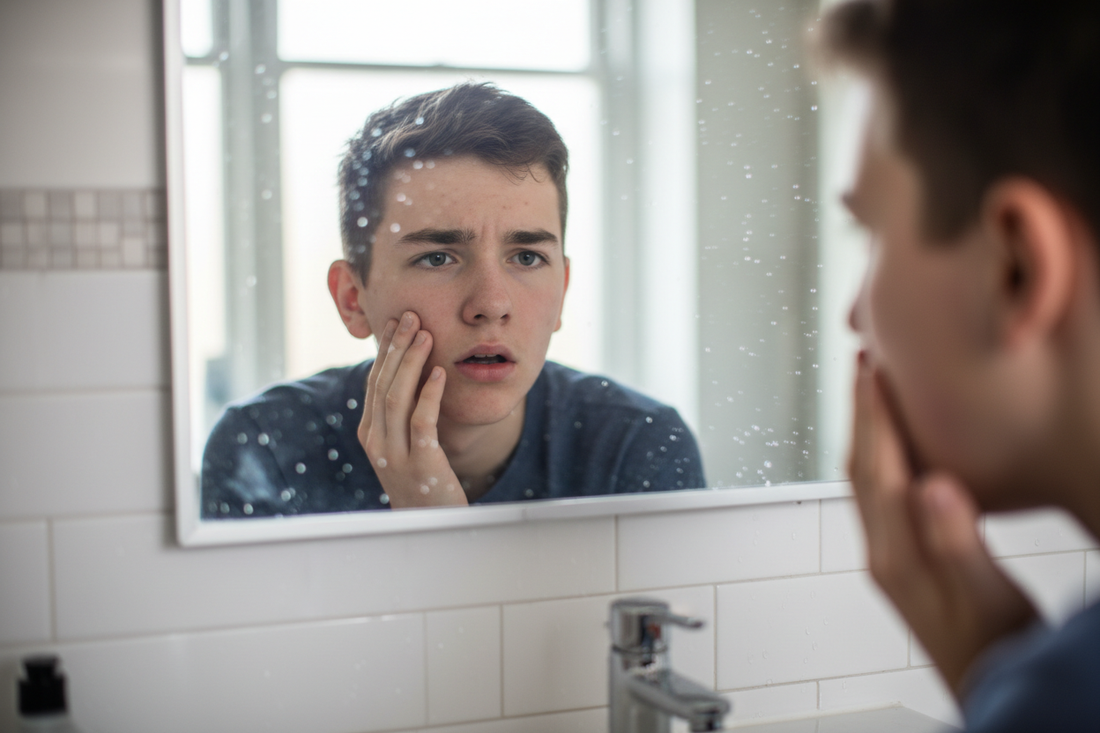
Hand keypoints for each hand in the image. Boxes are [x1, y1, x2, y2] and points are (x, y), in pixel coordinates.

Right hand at [359, 311, 466, 508]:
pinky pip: (422, 422)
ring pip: (397, 398)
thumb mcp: (405, 448)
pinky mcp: (421, 465)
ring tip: (425, 334)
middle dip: (397, 347)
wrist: (431, 529)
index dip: (386, 351)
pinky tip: (440, 373)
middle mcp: (376, 443)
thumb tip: (413, 374)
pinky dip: (430, 394)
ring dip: (412, 362)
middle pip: (383, 384)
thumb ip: (402, 417)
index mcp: (370, 434)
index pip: (374, 383)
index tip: (397, 322)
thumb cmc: (423, 483)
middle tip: (411, 316)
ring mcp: (395, 455)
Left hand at [848, 353, 1036, 698]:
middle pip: (860, 467)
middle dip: (860, 412)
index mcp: (898, 554)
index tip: (871, 365)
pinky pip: (880, 498)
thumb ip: (956, 541)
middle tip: (864, 362)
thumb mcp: (986, 596)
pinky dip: (883, 461)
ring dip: (867, 433)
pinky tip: (900, 454)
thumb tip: (931, 485)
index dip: (873, 413)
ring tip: (875, 393)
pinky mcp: (902, 565)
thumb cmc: (997, 652)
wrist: (995, 697)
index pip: (878, 467)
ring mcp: (889, 560)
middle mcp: (883, 553)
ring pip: (865, 481)